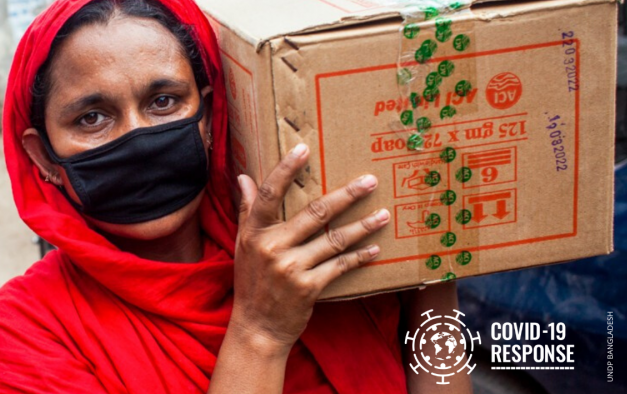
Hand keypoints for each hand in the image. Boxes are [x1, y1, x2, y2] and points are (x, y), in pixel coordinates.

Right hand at [229, 143, 388, 353]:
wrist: (257, 326)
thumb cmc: (251, 281)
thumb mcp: (243, 245)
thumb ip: (247, 211)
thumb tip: (244, 178)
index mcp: (255, 233)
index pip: (270, 195)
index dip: (286, 170)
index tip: (303, 149)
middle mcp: (272, 247)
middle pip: (315, 213)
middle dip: (346, 195)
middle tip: (369, 181)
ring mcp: (291, 268)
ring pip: (334, 239)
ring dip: (362, 226)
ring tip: (383, 214)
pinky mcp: (309, 287)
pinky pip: (340, 266)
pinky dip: (359, 257)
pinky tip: (374, 248)